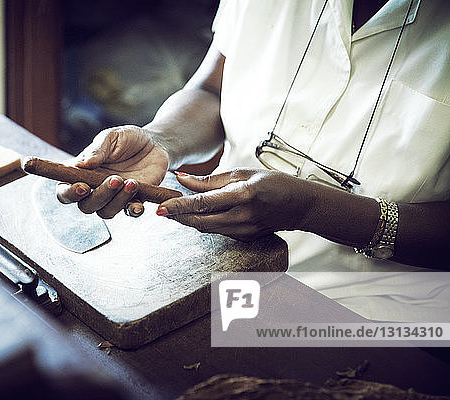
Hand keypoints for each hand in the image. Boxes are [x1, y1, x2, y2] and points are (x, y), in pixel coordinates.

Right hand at [57, 125, 168, 217]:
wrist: (154, 143)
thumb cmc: (126, 138)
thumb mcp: (111, 137)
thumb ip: (97, 150)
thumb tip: (82, 164)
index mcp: (81, 173)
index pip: (65, 190)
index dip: (69, 193)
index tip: (82, 186)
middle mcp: (94, 189)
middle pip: (86, 206)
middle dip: (99, 196)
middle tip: (115, 179)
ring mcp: (113, 197)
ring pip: (106, 212)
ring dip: (117, 201)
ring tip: (131, 183)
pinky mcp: (133, 200)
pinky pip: (130, 213)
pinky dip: (133, 210)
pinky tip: (138, 204)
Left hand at [156, 169, 316, 240]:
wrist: (299, 205)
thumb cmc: (272, 183)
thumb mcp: (242, 173)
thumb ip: (209, 180)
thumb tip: (181, 179)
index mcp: (243, 196)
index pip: (205, 203)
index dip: (181, 206)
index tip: (163, 207)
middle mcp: (243, 217)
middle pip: (201, 221)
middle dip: (178, 216)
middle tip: (161, 209)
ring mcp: (244, 231)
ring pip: (206, 228)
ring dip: (187, 220)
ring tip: (173, 210)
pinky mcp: (244, 239)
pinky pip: (217, 231)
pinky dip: (203, 222)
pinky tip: (194, 215)